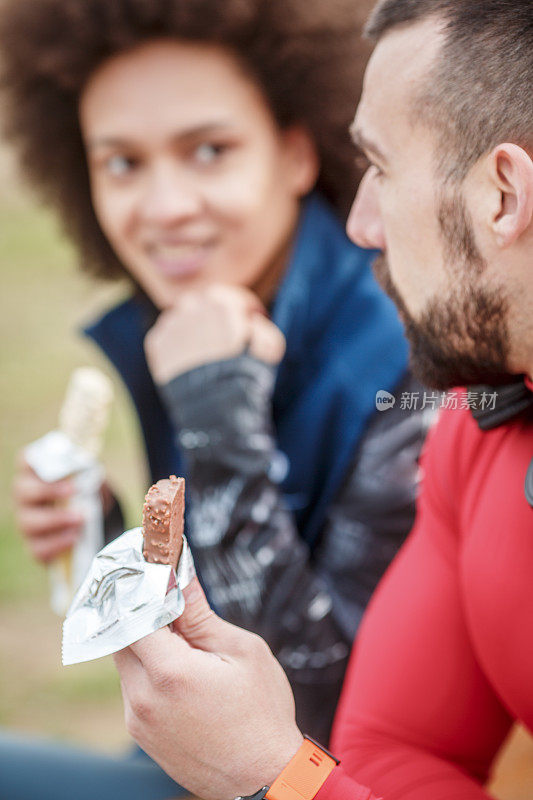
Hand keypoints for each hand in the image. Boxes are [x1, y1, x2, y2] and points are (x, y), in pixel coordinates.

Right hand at [12, 453, 83, 562]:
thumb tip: (91, 473)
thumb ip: (86, 473)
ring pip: (28, 522)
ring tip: (80, 519)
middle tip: (74, 490)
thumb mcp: (87, 478)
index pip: (26, 460)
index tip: (61, 464)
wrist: (87, 519)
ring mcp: (26, 521)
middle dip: (48, 490)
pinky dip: (57, 543)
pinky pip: (38, 548)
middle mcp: (24, 496)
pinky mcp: (35, 545)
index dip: (38, 461)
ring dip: (55, 519)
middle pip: (22, 490)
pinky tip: (73, 537)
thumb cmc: (82, 491)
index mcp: (34, 473)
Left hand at [114, 578, 302, 799]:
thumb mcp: (241, 651)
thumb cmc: (262, 713)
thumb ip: (201, 614)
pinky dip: (149, 668)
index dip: (139, 588)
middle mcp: (143, 698)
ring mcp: (138, 720)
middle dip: (141, 611)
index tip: (152, 569)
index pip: (131, 614)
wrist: (264, 777)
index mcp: (169, 673)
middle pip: (121, 636)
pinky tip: (181, 666)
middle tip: (166, 593)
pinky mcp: (140, 734)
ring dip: (146, 641)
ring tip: (181, 633)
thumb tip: (180, 575)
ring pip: (126, 661)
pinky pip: (133, 686)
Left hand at [144, 284, 285, 383]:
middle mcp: (192, 304)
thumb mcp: (270, 345)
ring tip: (203, 356)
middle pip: (204, 305)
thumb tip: (251, 321)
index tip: (249, 323)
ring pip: (182, 320)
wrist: (215, 401)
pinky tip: (188, 364)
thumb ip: (261, 325)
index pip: (234, 299)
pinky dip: (176, 348)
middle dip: (214, 319)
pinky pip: (166, 339)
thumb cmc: (246, 372)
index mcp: (221, 300)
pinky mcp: (156, 343)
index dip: (244, 312)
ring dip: (193, 331)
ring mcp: (171, 323)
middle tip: (222, 341)